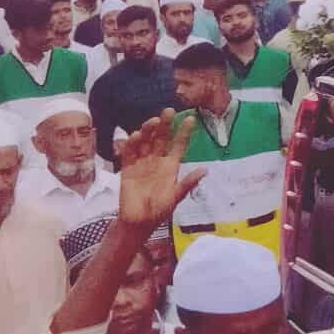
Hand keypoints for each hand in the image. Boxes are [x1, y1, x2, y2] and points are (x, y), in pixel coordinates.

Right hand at [114, 110, 205, 228]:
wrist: (139, 222)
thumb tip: (205, 170)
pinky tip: (136, 136)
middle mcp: (157, 161)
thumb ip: (188, 183)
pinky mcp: (128, 169)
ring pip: (146, 143)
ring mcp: (142, 163)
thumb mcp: (176, 197)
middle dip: (165, 125)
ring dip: (149, 131)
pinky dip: (131, 145)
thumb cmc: (160, 211)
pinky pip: (129, 154)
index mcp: (171, 166)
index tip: (191, 119)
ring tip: (154, 121)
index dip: (184, 133)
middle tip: (169, 111)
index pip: (179, 145)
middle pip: (161, 139)